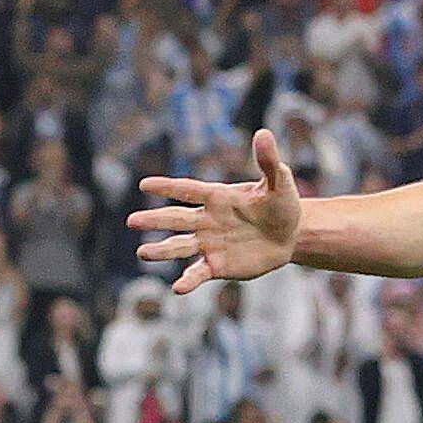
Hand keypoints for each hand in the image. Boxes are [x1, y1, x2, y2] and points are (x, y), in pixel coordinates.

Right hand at [130, 130, 302, 295]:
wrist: (290, 235)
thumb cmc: (281, 204)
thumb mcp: (279, 182)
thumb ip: (268, 161)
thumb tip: (264, 133)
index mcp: (217, 197)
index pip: (187, 189)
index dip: (167, 187)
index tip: (145, 185)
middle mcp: (207, 220)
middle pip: (176, 219)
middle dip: (155, 220)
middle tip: (132, 222)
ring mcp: (210, 243)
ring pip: (180, 246)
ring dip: (162, 251)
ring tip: (143, 253)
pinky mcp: (218, 265)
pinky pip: (199, 272)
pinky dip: (188, 280)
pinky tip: (177, 289)